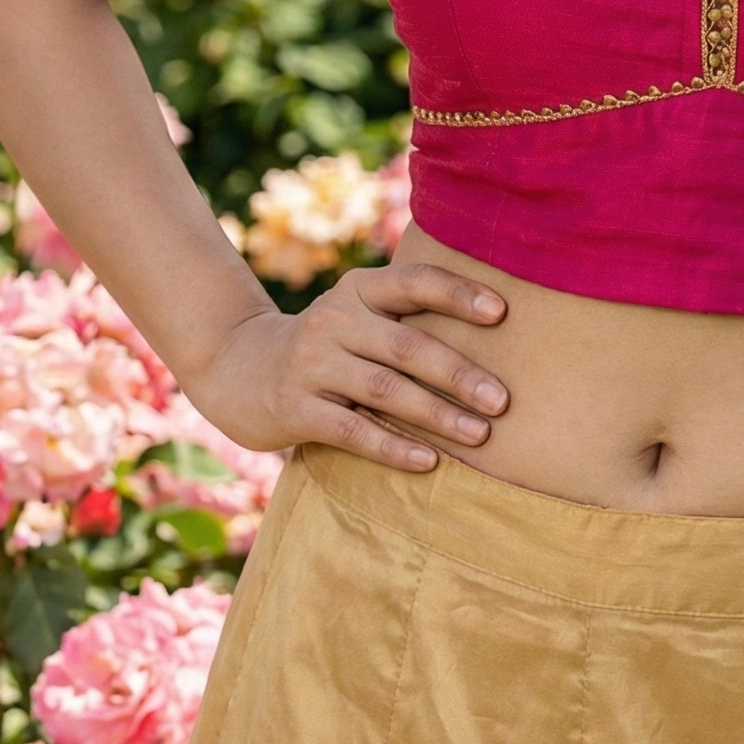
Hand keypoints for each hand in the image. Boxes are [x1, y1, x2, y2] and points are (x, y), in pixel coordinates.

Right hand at [182, 257, 509, 469]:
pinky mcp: (296, 408)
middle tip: (503, 400)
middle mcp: (335, 320)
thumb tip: (499, 330)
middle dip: (460, 373)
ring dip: (438, 414)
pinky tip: (430, 461)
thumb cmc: (328, 344)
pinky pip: (353, 430)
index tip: (503, 313)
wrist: (240, 368)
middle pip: (408, 345)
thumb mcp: (358, 314)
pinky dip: (394, 447)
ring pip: (386, 390)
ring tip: (481, 434)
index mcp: (359, 289)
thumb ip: (406, 316)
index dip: (459, 294)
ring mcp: (312, 364)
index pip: (415, 282)